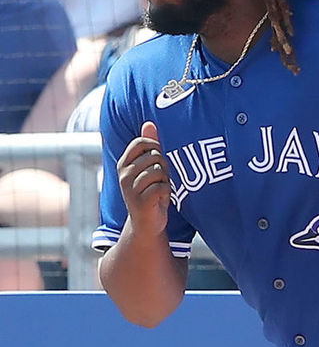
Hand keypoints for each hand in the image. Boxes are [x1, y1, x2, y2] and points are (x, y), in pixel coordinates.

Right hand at [117, 121, 171, 237]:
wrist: (147, 223)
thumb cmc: (151, 190)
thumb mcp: (150, 166)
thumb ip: (150, 145)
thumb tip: (149, 123)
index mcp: (124, 163)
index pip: (142, 142)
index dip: (157, 148)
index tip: (158, 161)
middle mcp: (123, 174)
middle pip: (155, 156)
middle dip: (164, 167)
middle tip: (160, 181)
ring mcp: (130, 188)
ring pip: (160, 171)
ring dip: (166, 181)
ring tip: (160, 190)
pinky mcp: (140, 202)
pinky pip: (163, 186)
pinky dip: (167, 192)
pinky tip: (161, 199)